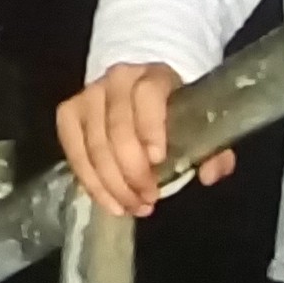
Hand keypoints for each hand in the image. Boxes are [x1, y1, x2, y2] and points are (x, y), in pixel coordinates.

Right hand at [56, 62, 235, 218]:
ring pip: (93, 146)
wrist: (137, 81)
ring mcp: (89, 95)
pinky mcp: (69, 113)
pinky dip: (89, 181)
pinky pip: (73, 151)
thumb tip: (209, 175)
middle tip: (148, 200)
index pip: (147, 97)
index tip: (158, 160)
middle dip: (131, 173)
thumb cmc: (173, 107)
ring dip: (111, 185)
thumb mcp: (199, 120)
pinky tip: (107, 200)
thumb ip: (214, 148)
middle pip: (117, 130)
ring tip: (131, 206)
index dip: (150, 129)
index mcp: (155, 76)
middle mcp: (117, 81)